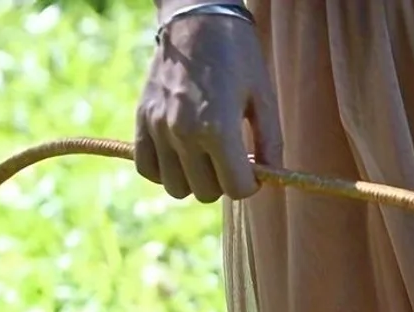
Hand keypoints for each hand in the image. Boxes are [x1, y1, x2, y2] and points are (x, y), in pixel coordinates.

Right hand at [135, 8, 282, 202]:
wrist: (196, 16)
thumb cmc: (237, 54)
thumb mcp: (263, 96)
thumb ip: (270, 142)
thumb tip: (269, 177)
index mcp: (218, 128)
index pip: (236, 188)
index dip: (250, 184)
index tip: (251, 169)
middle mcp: (184, 134)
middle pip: (206, 193)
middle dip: (223, 181)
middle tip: (228, 157)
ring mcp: (159, 129)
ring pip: (177, 188)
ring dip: (193, 180)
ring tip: (204, 157)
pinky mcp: (142, 122)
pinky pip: (149, 170)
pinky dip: (164, 171)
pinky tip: (180, 154)